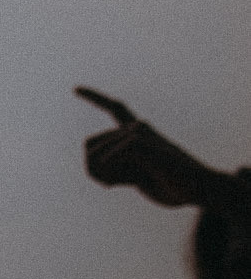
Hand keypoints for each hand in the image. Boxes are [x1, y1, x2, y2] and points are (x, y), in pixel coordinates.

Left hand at [79, 86, 219, 208]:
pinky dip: (111, 174)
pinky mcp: (141, 142)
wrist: (202, 189)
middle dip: (93, 170)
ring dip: (102, 175)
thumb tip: (94, 161)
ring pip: (93, 153)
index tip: (75, 88)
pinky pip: (107, 158)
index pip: (114, 108)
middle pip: (88, 145)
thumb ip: (115, 168)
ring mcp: (139, 132)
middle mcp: (137, 127)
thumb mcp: (136, 179)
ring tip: (129, 183)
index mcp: (137, 133)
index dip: (95, 98)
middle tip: (111, 184)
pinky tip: (132, 180)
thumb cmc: (171, 186)